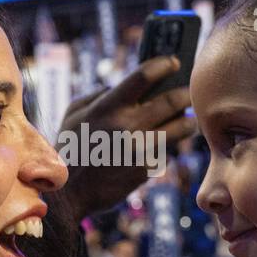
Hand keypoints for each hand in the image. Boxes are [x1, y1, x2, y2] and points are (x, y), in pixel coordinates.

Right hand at [60, 55, 196, 219]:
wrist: (68, 192)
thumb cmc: (69, 148)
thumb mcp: (74, 113)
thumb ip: (99, 95)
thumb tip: (123, 86)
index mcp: (108, 106)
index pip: (144, 76)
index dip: (163, 65)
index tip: (173, 63)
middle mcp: (127, 125)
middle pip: (172, 100)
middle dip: (184, 94)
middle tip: (187, 93)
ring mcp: (139, 148)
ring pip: (180, 127)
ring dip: (187, 121)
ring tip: (188, 120)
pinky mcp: (146, 169)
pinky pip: (165, 151)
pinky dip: (166, 148)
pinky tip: (161, 147)